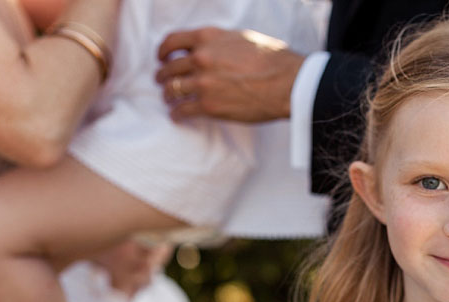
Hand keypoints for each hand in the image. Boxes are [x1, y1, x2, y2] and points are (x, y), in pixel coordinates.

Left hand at [155, 27, 304, 121]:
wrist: (287, 83)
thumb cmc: (273, 61)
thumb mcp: (242, 38)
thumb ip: (220, 43)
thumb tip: (213, 49)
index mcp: (208, 38)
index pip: (173, 41)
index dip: (163, 50)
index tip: (161, 57)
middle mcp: (201, 57)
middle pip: (170, 67)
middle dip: (163, 75)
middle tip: (162, 81)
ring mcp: (203, 82)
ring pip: (173, 88)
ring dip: (168, 95)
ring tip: (169, 99)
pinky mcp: (209, 105)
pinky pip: (183, 109)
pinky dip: (176, 114)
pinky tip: (176, 116)